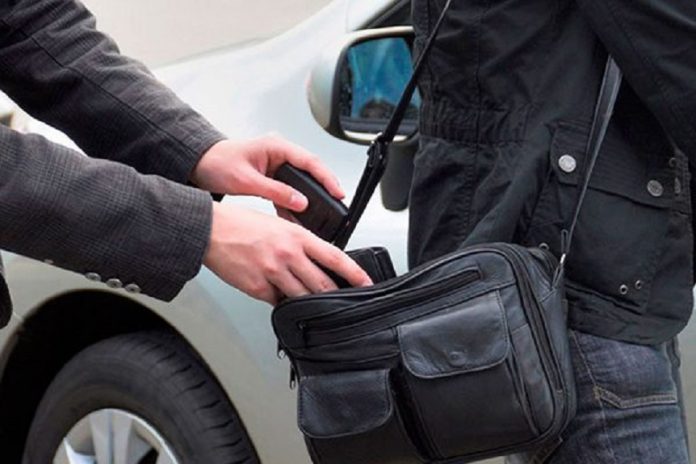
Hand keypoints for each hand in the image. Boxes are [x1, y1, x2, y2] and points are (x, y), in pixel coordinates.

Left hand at [191, 136, 344, 212]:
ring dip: (307, 202)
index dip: (327, 178)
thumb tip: (300, 202)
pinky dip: (291, 206)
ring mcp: (276, 166)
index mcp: (277, 146)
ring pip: (301, 185)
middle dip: (322, 192)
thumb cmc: (217, 163)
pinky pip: (288, 192)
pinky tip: (295, 219)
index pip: (311, 162)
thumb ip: (275, 191)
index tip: (338, 193)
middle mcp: (279, 154)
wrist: (199, 165)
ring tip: (315, 219)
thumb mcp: (247, 180)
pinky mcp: (271, 178)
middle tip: (333, 208)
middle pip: (310, 173)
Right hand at [203, 203, 371, 303]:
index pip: (335, 257)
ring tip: (313, 304)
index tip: (367, 284)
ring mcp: (272, 273)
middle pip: (322, 284)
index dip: (355, 274)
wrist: (210, 231)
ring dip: (309, 303)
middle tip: (342, 302)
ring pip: (302, 297)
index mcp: (297, 236)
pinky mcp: (257, 288)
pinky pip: (278, 302)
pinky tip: (281, 296)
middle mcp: (288, 254)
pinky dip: (282, 302)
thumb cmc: (242, 224)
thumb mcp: (278, 225)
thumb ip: (299, 243)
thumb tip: (315, 261)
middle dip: (335, 296)